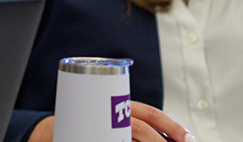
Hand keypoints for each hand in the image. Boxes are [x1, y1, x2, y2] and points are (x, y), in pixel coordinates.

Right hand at [28, 101, 194, 141]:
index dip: (173, 126)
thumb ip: (136, 124)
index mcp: (121, 104)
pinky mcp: (94, 136)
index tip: (189, 139)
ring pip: (130, 139)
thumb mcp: (113, 118)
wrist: (53, 130)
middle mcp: (112, 113)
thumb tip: (173, 138)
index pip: (152, 114)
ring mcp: (102, 126)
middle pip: (141, 129)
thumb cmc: (91, 124)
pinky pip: (116, 141)